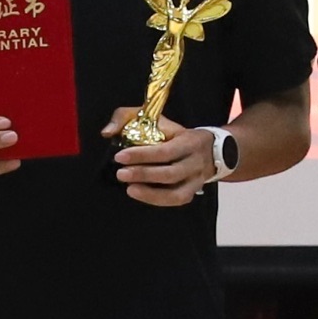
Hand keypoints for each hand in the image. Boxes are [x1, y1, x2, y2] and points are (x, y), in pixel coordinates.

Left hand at [112, 120, 226, 207]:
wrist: (211, 148)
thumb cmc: (175, 134)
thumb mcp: (156, 118)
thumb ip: (127, 118)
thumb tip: (107, 132)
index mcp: (188, 141)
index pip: (165, 151)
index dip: (142, 155)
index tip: (120, 156)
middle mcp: (195, 162)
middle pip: (170, 174)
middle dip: (143, 175)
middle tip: (121, 174)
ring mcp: (196, 180)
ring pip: (176, 194)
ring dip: (151, 194)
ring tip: (130, 189)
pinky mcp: (192, 192)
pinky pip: (176, 200)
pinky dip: (158, 200)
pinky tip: (141, 194)